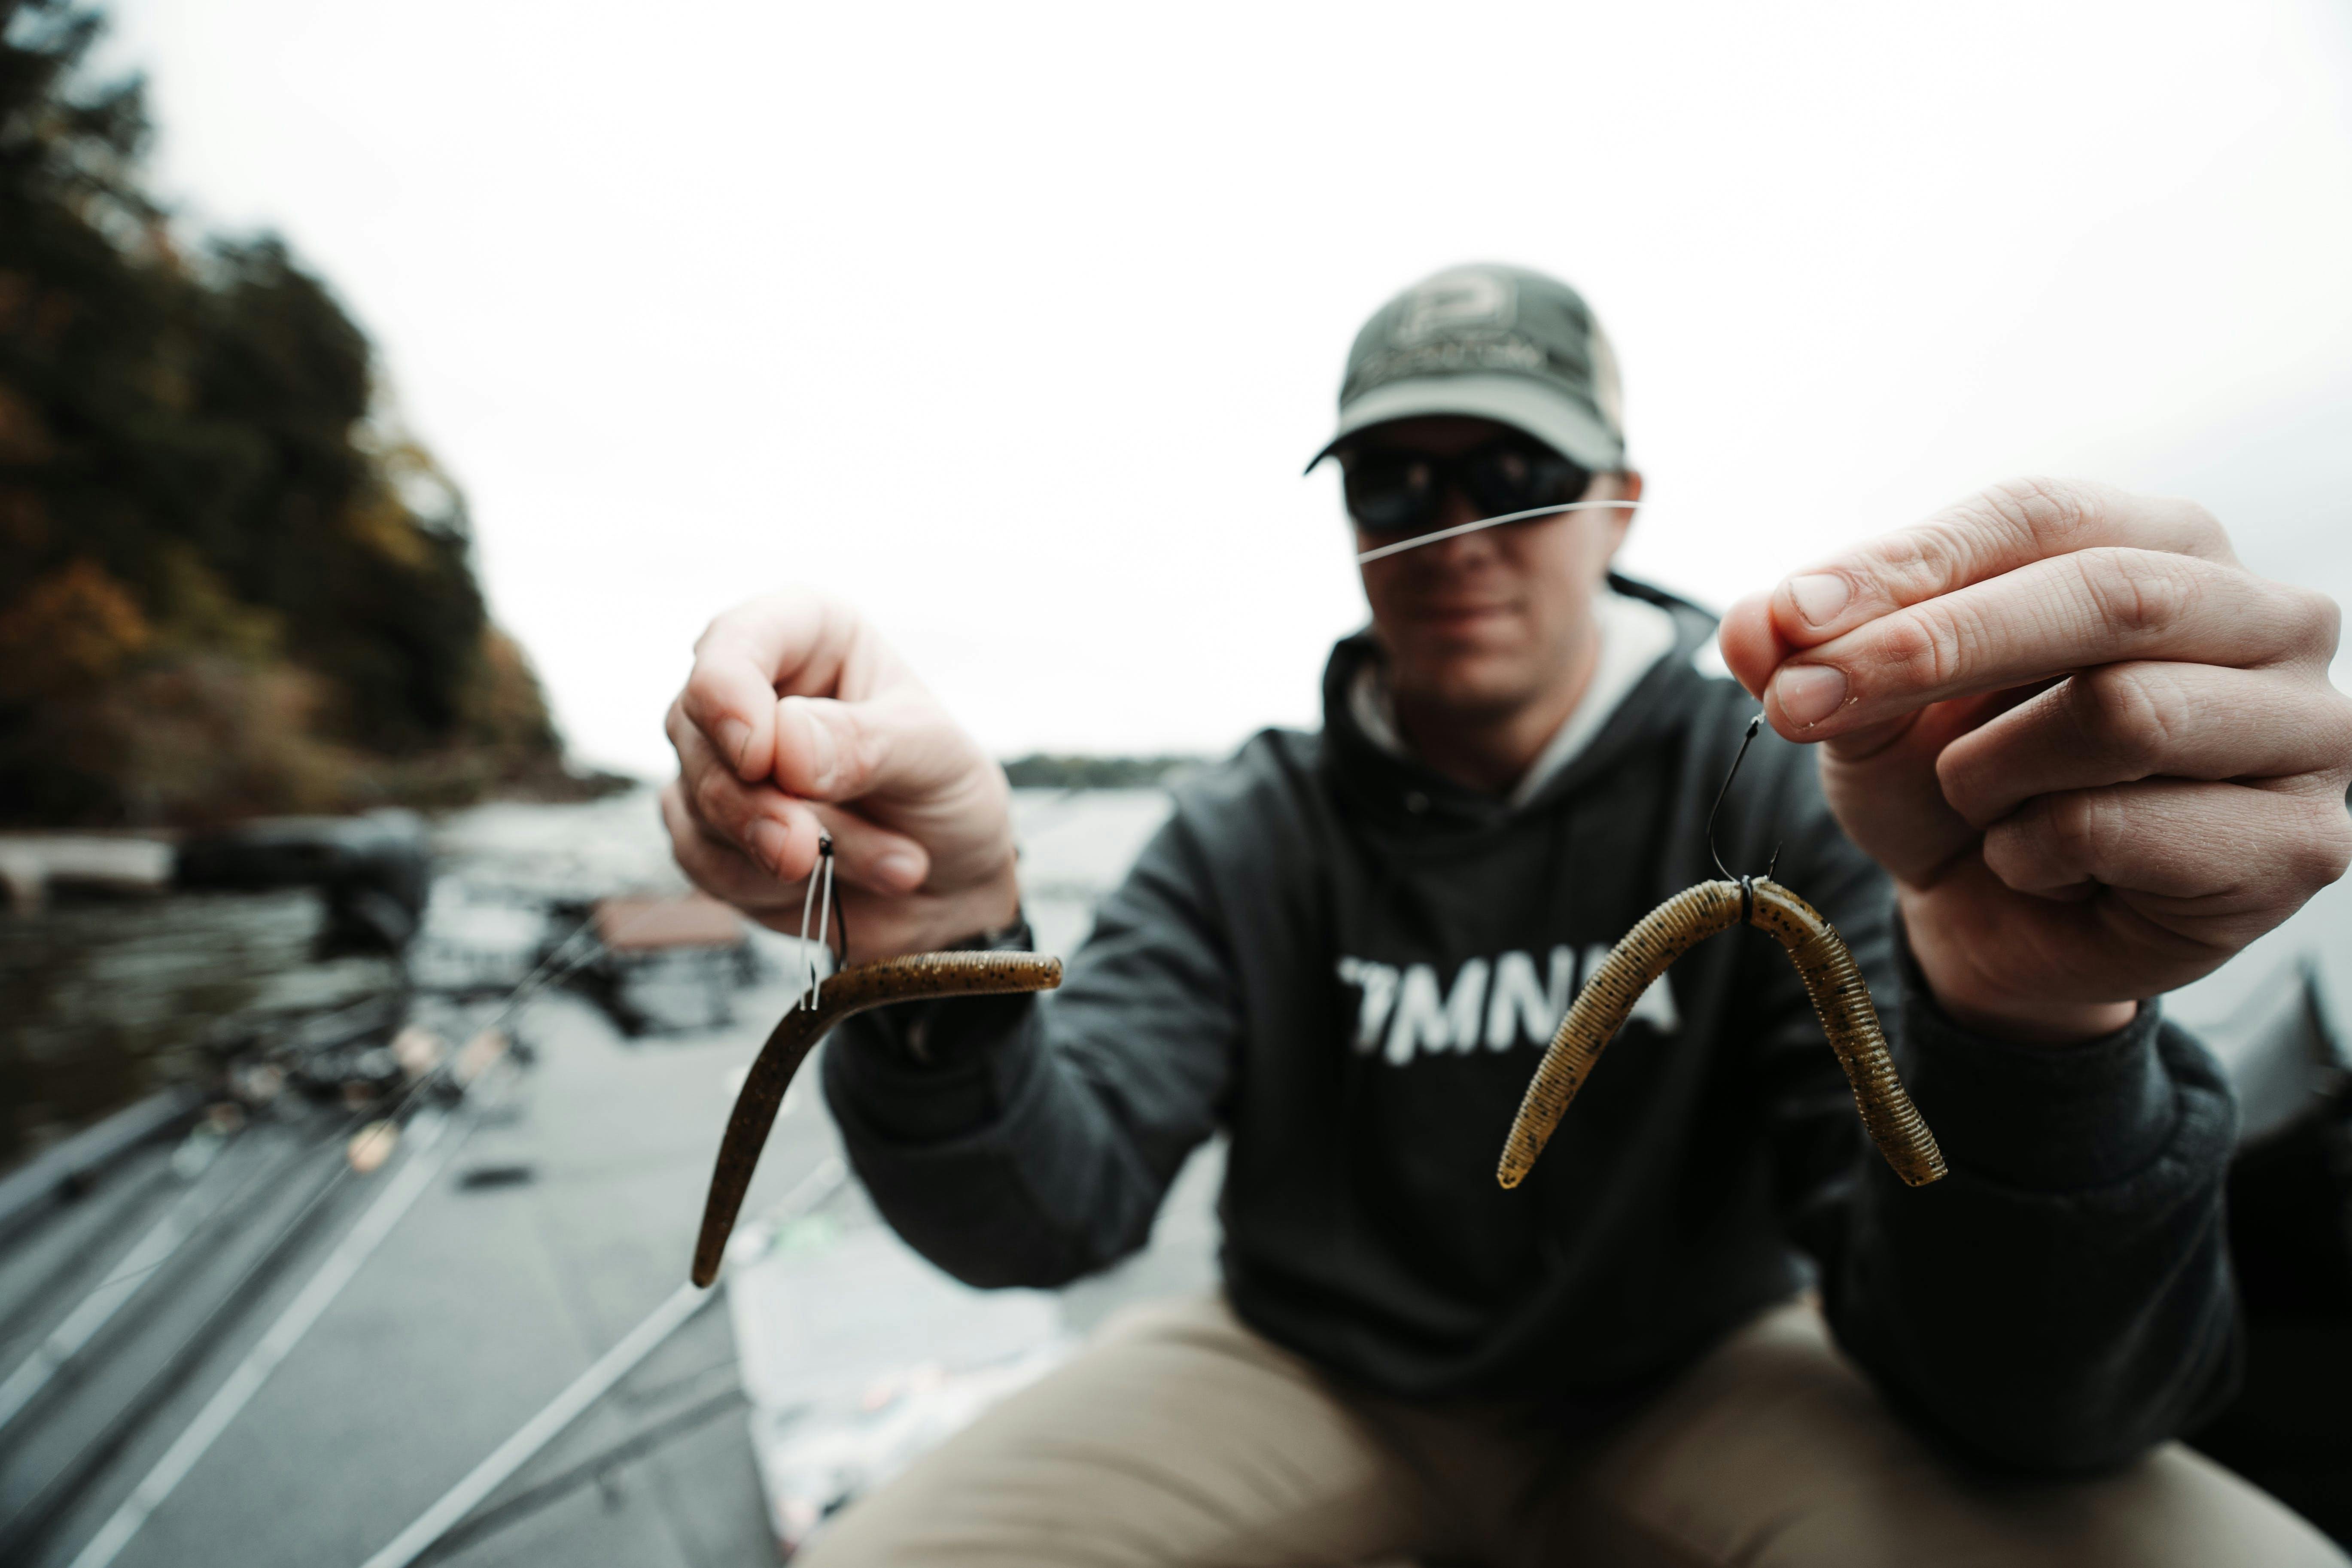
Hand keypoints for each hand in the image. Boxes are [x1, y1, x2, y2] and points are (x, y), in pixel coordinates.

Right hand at [662, 589, 1019, 958]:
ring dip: (790, 854)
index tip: (758, 758)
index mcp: (807, 634)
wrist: (949, 887)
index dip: (728, 693)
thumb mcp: (935, 758)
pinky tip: (832, 883)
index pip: (737, 638)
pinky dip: (770, 885)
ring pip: (699, 804)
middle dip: (761, 806)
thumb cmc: (946, 796)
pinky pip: (703, 862)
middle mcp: (751, 687)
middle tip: (815, 850)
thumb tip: (782, 746)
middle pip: (697, 731)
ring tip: (889, 865)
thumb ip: (864, 744)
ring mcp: (717, 761)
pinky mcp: (707, 831)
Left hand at [1720, 479, 2351, 1042]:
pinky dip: (2035, 852)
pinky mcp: (2297, 844)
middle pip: (2103, 595)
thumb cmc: (1957, 784)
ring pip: (2122, 712)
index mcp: (2169, 544)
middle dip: (1931, 648)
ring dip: (1992, 768)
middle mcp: (2268, 618)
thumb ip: (1813, 652)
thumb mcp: (1869, 709)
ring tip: (1975, 800)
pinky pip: (2123, 827)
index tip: (1788, 616)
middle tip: (1800, 702)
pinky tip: (2036, 864)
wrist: (2003, 922)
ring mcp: (2303, 731)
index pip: (2037, 516)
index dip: (1906, 564)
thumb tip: (1754, 622)